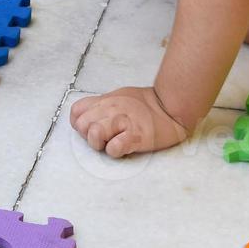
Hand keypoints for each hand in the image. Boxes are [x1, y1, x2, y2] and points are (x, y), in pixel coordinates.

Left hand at [70, 86, 190, 157]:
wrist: (172, 107)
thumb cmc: (147, 103)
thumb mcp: (119, 96)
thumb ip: (102, 105)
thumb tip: (87, 116)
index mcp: (106, 100)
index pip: (76, 112)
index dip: (79, 124)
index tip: (90, 129)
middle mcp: (111, 109)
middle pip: (82, 125)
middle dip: (88, 136)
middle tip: (104, 138)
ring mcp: (123, 122)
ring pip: (94, 134)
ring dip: (100, 143)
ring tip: (113, 142)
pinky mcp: (136, 136)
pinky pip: (114, 147)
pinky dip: (116, 151)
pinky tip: (124, 147)